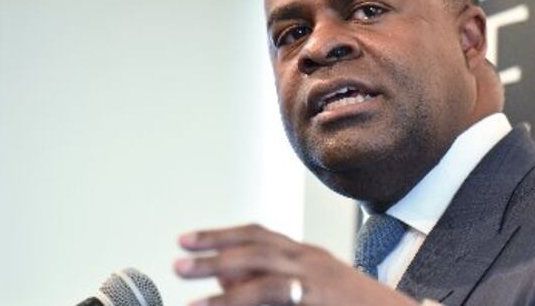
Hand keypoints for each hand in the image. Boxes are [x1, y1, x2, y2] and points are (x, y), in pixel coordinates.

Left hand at [175, 223, 418, 305]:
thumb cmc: (354, 305)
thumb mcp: (314, 287)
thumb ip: (274, 281)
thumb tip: (225, 281)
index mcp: (307, 254)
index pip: (258, 235)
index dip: (220, 234)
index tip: (188, 239)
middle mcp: (311, 261)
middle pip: (256, 248)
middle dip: (213, 253)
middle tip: (179, 262)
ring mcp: (318, 284)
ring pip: (264, 279)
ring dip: (224, 287)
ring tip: (190, 301)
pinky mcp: (321, 304)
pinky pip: (280, 302)